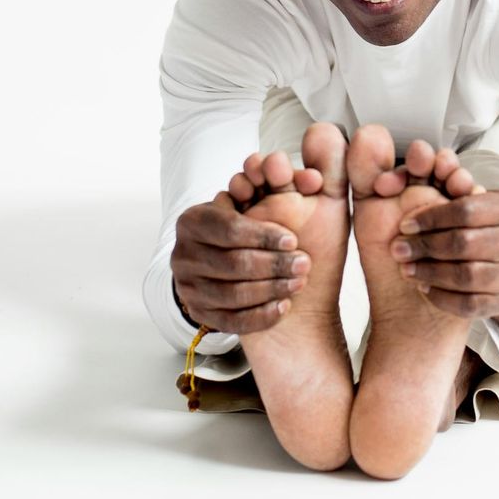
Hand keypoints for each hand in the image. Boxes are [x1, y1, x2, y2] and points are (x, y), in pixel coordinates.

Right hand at [171, 190, 310, 334]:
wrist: (237, 258)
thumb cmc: (255, 224)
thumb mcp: (267, 197)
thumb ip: (289, 182)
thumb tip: (314, 178)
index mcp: (194, 220)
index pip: (230, 228)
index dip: (264, 235)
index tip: (293, 239)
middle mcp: (184, 253)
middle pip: (232, 263)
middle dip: (273, 265)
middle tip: (303, 264)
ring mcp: (188, 287)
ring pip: (232, 294)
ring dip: (271, 289)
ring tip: (297, 283)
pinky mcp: (199, 313)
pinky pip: (230, 321)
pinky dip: (260, 316)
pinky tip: (283, 305)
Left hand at [390, 189, 498, 336]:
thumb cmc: (480, 225)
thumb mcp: (470, 199)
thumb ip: (446, 185)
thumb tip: (416, 161)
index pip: (465, 210)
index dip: (430, 217)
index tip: (405, 224)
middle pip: (465, 243)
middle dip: (425, 246)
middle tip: (398, 249)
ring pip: (467, 276)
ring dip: (430, 273)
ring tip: (407, 269)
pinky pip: (471, 305)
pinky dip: (442, 298)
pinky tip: (424, 288)